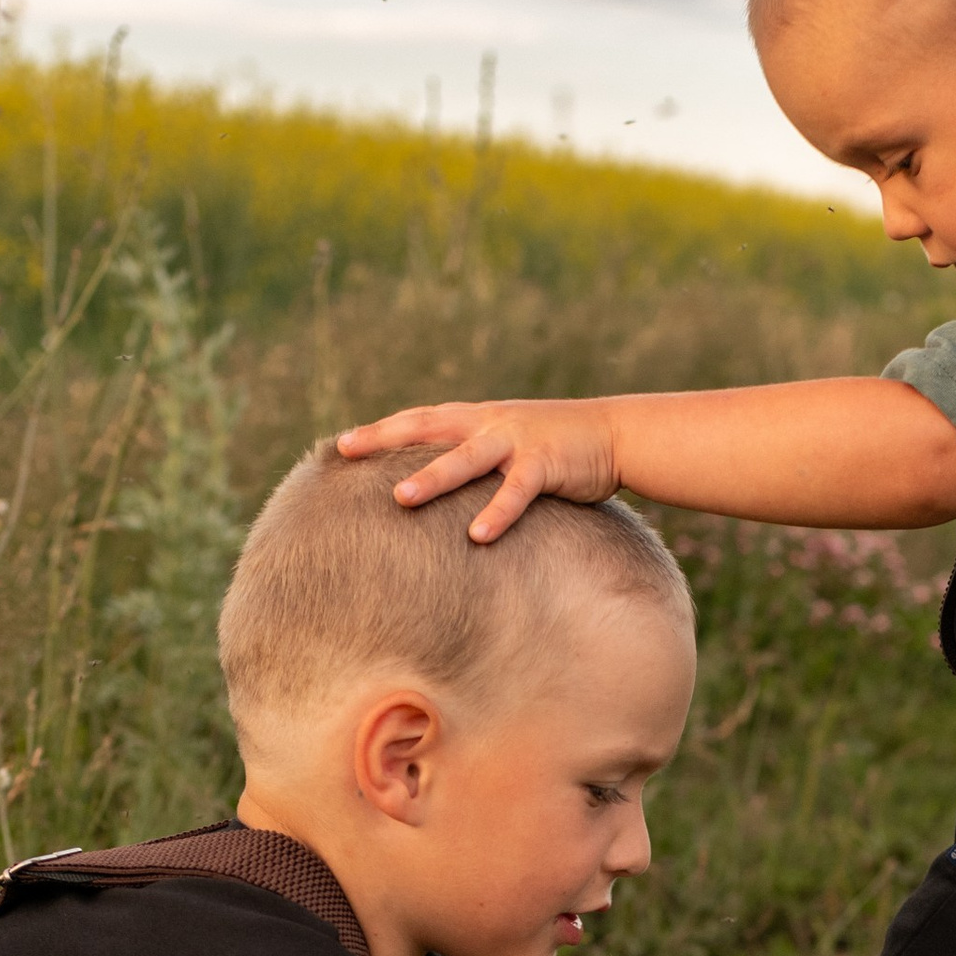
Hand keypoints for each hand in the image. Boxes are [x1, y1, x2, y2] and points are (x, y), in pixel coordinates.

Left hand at [336, 399, 619, 540]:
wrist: (615, 433)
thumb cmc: (556, 446)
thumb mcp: (507, 444)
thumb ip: (472, 460)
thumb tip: (434, 490)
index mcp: (476, 418)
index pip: (419, 420)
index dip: (380, 430)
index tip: (340, 445)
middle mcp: (489, 424)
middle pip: (427, 429)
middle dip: (385, 439)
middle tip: (345, 451)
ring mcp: (516, 442)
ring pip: (465, 458)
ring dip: (432, 477)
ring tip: (400, 499)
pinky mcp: (545, 464)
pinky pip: (516, 491)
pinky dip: (497, 512)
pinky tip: (478, 536)